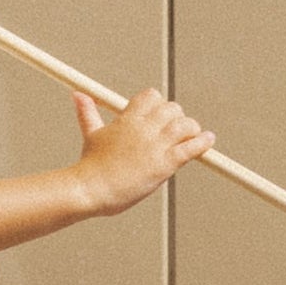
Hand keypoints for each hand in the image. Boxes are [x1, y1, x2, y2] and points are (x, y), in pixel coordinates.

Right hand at [71, 87, 214, 217]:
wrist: (90, 190)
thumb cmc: (90, 166)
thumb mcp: (91, 134)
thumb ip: (87, 112)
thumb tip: (77, 95)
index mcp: (127, 118)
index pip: (151, 96)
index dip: (159, 104)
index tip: (160, 116)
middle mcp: (144, 127)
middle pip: (172, 109)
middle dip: (177, 117)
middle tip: (177, 130)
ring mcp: (155, 145)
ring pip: (185, 125)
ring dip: (192, 130)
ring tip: (194, 136)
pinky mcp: (164, 163)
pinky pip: (191, 147)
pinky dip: (202, 143)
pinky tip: (208, 141)